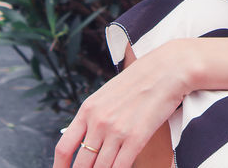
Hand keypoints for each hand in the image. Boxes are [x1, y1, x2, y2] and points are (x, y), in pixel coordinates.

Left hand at [52, 40, 190, 167]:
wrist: (168, 69)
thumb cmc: (141, 79)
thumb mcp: (108, 93)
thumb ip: (95, 116)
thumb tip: (87, 139)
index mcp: (88, 109)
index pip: (64, 147)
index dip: (60, 167)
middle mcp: (98, 122)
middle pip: (81, 164)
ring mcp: (116, 131)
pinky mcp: (136, 138)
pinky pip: (120, 166)